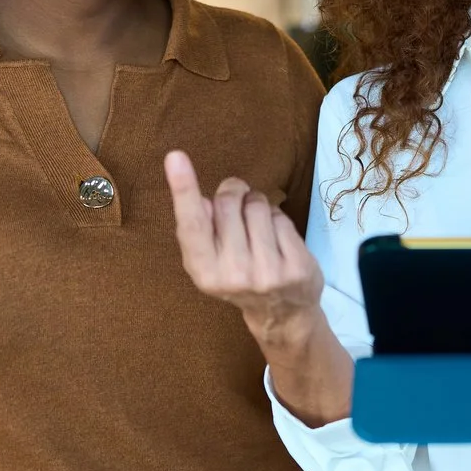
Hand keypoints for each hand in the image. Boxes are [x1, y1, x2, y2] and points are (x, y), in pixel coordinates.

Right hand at [165, 150, 323, 347]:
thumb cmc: (238, 276)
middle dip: (235, 193)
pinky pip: (282, 217)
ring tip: (259, 228)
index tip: (175, 157)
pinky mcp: (295, 267)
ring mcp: (266, 273)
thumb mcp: (208, 261)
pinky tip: (277, 239)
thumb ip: (199, 231)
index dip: (183, 188)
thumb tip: (200, 199)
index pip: (191, 223)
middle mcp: (232, 275)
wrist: (281, 314)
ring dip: (258, 205)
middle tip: (239, 205)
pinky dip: (278, 219)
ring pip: (258, 205)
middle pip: (229, 202)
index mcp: (203, 271)